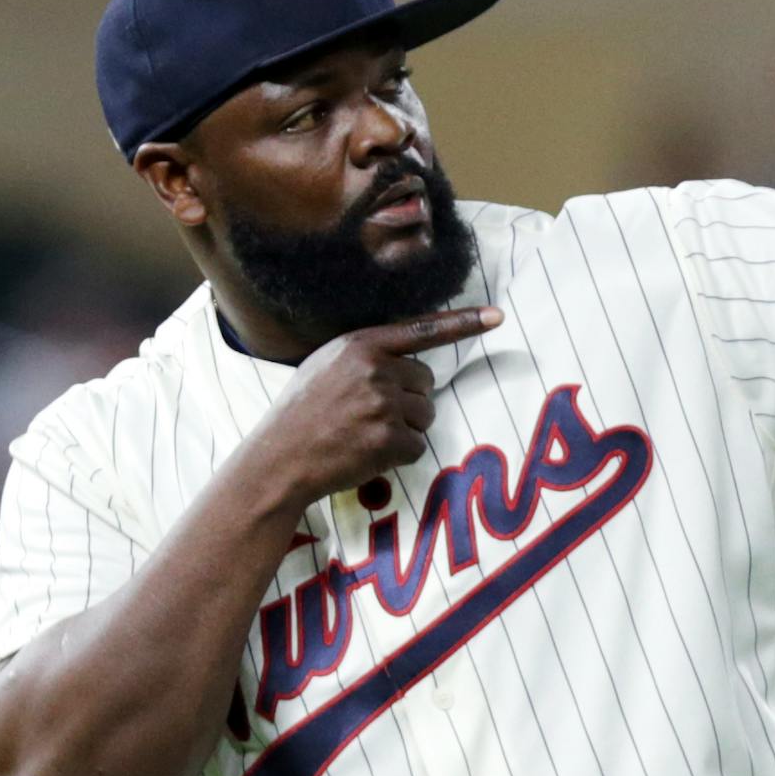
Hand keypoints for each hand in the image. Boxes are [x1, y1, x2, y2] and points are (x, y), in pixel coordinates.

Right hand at [245, 305, 504, 506]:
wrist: (278, 459)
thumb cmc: (301, 414)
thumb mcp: (327, 366)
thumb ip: (366, 357)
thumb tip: (407, 361)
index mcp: (360, 345)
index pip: (421, 330)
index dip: (463, 323)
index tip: (497, 316)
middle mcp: (375, 369)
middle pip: (427, 381)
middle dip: (409, 400)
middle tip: (370, 416)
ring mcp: (383, 404)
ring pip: (426, 414)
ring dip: (405, 428)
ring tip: (364, 434)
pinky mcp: (389, 439)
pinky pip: (418, 445)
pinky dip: (399, 454)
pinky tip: (367, 454)